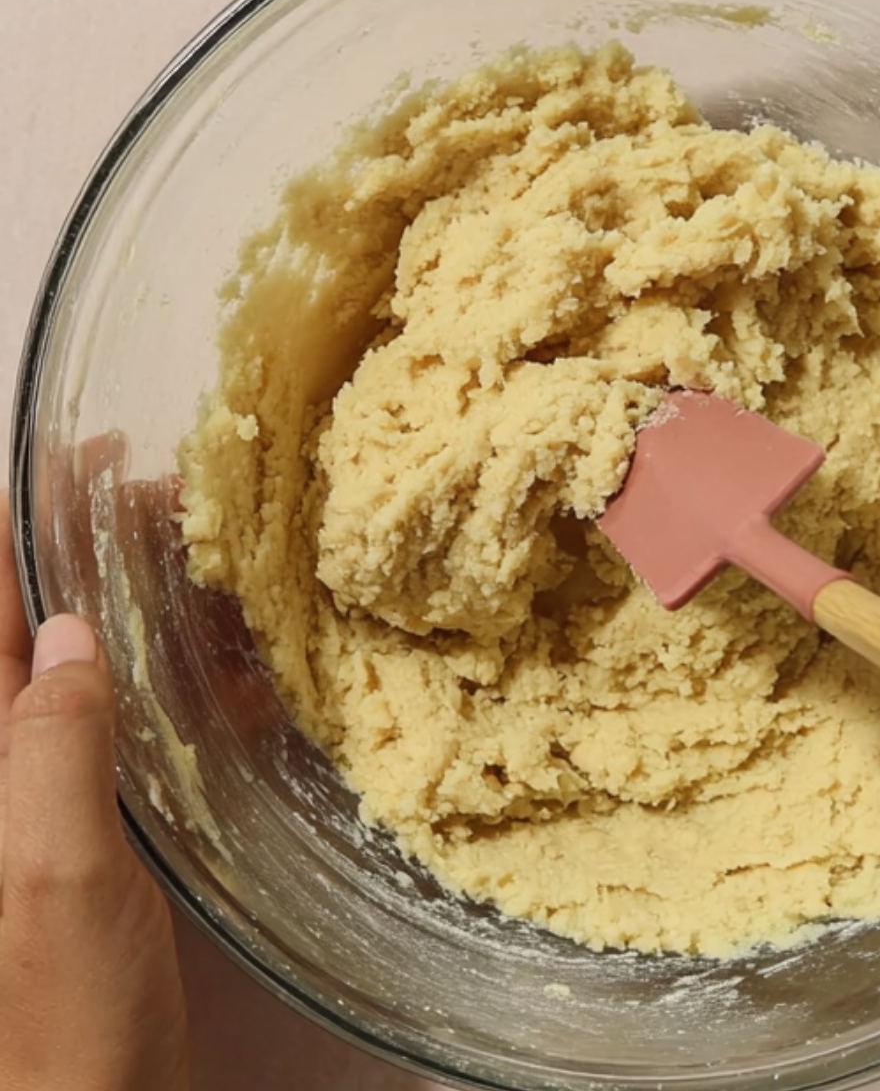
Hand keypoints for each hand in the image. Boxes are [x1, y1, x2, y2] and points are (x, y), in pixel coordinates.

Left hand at [0, 492, 189, 1090]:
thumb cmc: (59, 1019)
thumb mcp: (55, 876)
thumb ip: (51, 750)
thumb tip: (70, 634)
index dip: (28, 526)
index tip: (92, 463)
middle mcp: (0, 763)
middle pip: (43, 626)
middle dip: (111, 560)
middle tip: (189, 519)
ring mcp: (44, 792)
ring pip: (97, 668)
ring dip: (160, 620)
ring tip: (230, 583)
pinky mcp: (93, 822)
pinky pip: (135, 728)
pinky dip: (189, 693)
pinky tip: (251, 686)